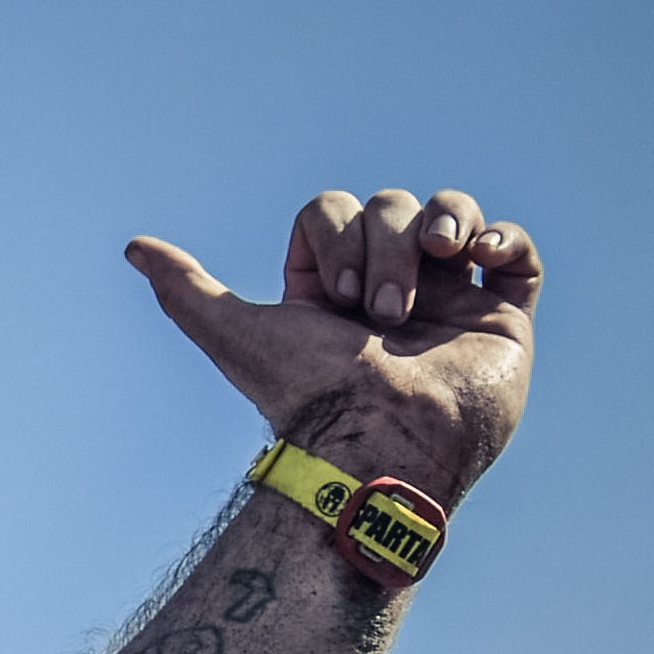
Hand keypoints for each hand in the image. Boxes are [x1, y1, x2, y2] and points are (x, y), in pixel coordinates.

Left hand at [126, 185, 540, 498]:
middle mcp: (387, 290)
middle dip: (386, 247)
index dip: (336, 234)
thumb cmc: (310, 394)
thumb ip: (188, 292)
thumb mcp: (236, 333)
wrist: (385, 446)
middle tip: (380, 315)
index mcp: (328, 292)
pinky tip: (480, 256)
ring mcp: (448, 303)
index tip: (333, 298)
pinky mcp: (502, 320)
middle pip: (392, 207)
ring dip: (446, 222)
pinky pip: (518, 256)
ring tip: (444, 259)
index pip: (333, 210)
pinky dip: (505, 240)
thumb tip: (135, 248)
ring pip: (453, 216)